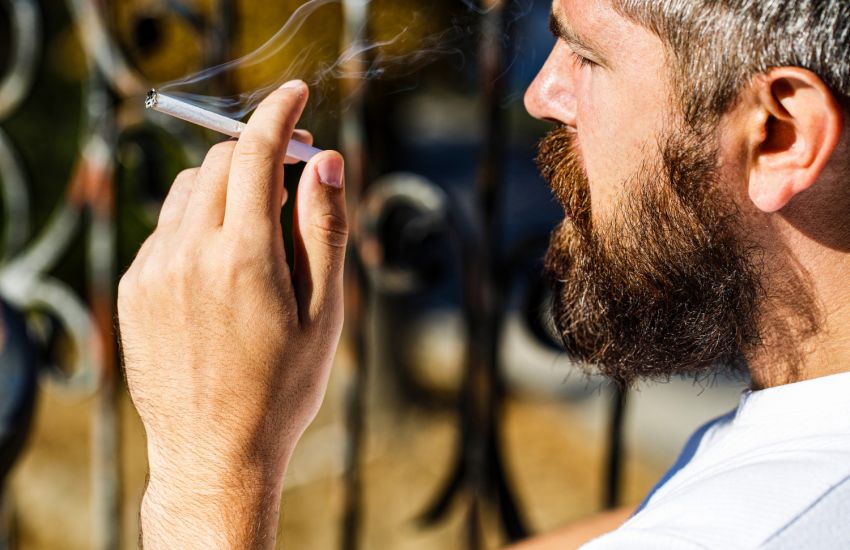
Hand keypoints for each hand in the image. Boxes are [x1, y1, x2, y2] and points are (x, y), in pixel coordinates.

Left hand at [117, 81, 346, 547]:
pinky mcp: (134, 289)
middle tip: (293, 178)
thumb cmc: (284, 385)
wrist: (215, 451)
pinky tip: (220, 268)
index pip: (257, 152)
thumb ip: (324, 228)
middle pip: (220, 160)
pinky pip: (165, 227)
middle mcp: (189, 253)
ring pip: (189, 189)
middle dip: (258, 152)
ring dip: (227, 187)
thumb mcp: (325, 311)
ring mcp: (153, 270)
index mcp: (245, 257)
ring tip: (257, 235)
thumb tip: (326, 160)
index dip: (280, 113)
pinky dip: (197, 222)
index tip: (296, 93)